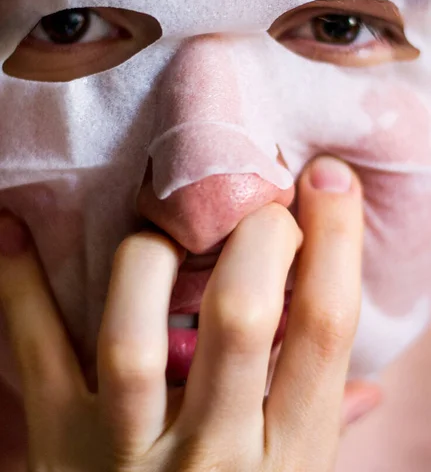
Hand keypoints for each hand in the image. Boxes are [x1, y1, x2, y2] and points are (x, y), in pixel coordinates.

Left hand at [0, 156, 379, 470]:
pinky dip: (21, 284)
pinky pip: (36, 350)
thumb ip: (326, 428)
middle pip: (242, 316)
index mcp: (291, 457)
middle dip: (256, 236)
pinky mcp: (59, 446)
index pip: (324, 330)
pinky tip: (15, 226)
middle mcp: (215, 457)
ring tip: (165, 230)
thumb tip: (371, 383)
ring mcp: (128, 454)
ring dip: (152, 257)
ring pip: (134, 334)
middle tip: (252, 204)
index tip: (327, 178)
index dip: (335, 242)